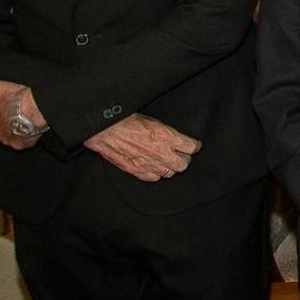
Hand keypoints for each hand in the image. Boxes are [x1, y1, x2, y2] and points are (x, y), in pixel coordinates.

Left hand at [0, 74, 38, 149]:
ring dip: (16, 130)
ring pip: (10, 136)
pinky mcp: (21, 144)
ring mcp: (8, 139)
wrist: (33, 110)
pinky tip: (31, 128)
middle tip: (16, 114)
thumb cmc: (14, 99)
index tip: (4, 109)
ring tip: (25, 120)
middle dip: (5, 124)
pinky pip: (22, 142)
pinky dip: (25, 137)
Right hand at [84, 114, 200, 180]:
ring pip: (169, 173)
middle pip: (183, 164)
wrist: (106, 130)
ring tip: (165, 160)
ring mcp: (149, 164)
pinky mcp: (137, 171)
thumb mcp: (154, 121)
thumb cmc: (128, 121)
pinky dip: (155, 173)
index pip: (191, 147)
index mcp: (167, 136)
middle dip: (183, 159)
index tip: (192, 146)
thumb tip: (177, 140)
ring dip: (169, 166)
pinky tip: (153, 166)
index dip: (193, 146)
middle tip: (179, 155)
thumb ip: (167, 133)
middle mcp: (160, 152)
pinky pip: (154, 178)